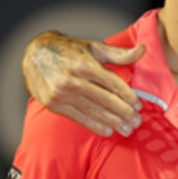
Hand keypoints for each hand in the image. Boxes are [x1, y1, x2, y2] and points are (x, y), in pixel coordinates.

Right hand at [22, 31, 144, 136]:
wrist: (34, 55)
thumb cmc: (69, 50)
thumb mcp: (94, 47)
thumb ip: (119, 53)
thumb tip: (143, 50)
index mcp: (85, 65)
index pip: (113, 85)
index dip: (128, 97)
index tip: (138, 106)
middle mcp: (73, 80)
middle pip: (106, 101)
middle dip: (124, 113)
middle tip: (137, 122)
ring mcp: (62, 94)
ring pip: (94, 111)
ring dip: (113, 123)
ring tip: (127, 130)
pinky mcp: (53, 104)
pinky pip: (78, 118)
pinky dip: (94, 126)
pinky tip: (107, 131)